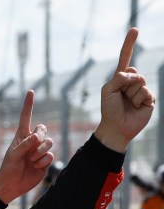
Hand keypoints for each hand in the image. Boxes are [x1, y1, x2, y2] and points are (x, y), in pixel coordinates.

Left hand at [0, 90, 53, 202]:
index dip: (29, 105)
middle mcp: (32, 141)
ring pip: (49, 143)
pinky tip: (35, 167)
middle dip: (38, 138)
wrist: (12, 184)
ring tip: (30, 161)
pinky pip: (50, 156)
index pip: (26, 117)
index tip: (30, 91)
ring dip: (39, 153)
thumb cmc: (8, 168)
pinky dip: (42, 162)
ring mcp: (39, 151)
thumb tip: (37, 136)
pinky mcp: (45, 161)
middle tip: (29, 150)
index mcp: (22, 136)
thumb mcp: (13, 155)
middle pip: (43, 130)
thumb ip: (24, 145)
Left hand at [93, 28, 155, 152]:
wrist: (116, 128)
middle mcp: (132, 81)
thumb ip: (119, 78)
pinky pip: (145, 92)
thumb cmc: (109, 110)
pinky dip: (138, 100)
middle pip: (134, 72)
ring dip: (131, 94)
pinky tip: (135, 107)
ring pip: (140, 83)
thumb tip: (134, 73)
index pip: (126, 57)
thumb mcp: (108, 91)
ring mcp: (142, 89)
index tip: (135, 29)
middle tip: (121, 97)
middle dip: (125, 84)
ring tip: (127, 104)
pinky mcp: (149, 98)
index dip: (130, 44)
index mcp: (121, 77)